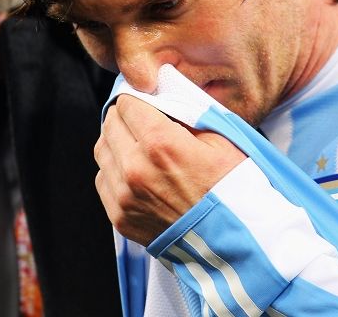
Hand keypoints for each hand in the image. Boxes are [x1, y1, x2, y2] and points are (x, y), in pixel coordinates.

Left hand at [94, 93, 246, 245]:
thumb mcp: (220, 138)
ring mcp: (124, 195)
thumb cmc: (233, 188)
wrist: (235, 241)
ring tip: (139, 146)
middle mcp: (135, 168)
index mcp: (160, 143)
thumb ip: (185, 114)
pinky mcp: (120, 217)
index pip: (127, 103)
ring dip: (117, 142)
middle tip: (142, 120)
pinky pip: (103, 180)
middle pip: (110, 124)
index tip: (145, 101)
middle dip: (125, 117)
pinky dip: (114, 170)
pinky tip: (137, 172)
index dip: (137, 98)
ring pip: (102, 151)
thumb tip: (162, 97)